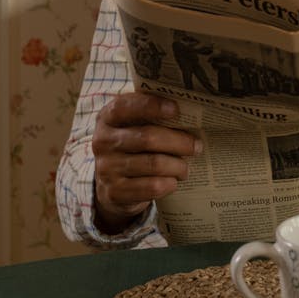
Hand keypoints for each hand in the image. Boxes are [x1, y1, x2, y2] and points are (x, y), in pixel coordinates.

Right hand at [92, 92, 201, 232]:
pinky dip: (168, 183)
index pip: (125, 106)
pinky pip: (151, 186)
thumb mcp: (133, 126)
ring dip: (178, 166)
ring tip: (186, 167)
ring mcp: (106, 168)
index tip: (176, 109)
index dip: (151, 106)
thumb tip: (189, 110)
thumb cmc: (132, 147)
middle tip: (197, 146)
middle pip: (147, 138)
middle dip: (179, 142)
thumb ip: (151, 114)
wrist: (111, 185)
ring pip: (154, 164)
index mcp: (107, 118)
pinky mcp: (114, 192)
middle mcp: (102, 142)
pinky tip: (173, 181)